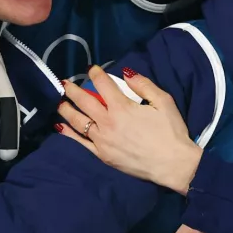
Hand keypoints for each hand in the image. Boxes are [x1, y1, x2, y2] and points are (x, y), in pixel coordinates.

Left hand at [57, 66, 201, 194]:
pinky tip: (61, 127)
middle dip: (73, 90)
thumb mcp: (163, 102)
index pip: (103, 85)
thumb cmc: (170, 131)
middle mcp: (108, 122)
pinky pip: (81, 142)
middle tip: (65, 83)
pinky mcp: (102, 155)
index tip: (91, 69)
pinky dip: (70, 134)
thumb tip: (126, 73)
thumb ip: (143, 85)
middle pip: (85, 102)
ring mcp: (103, 140)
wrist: (172, 164)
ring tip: (60, 102)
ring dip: (67, 110)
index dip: (96, 74)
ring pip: (79, 122)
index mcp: (122, 107)